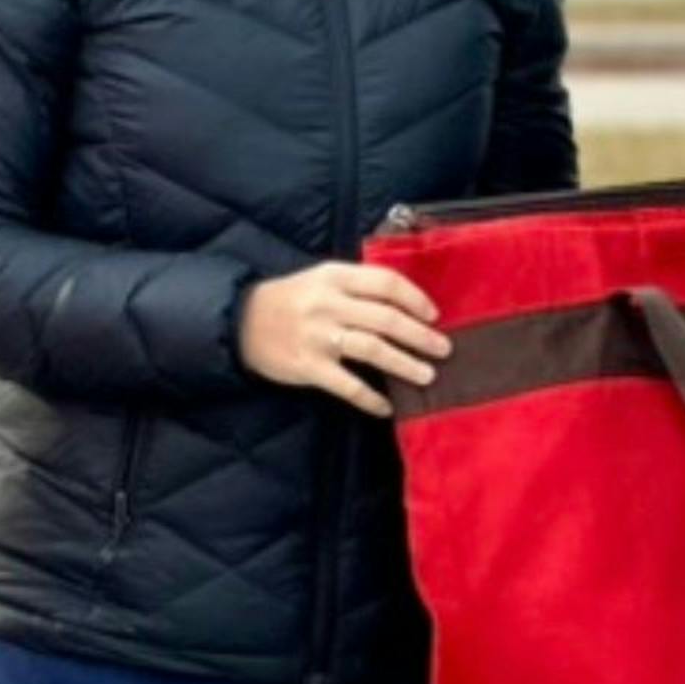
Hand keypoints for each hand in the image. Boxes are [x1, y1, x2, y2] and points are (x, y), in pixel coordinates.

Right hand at [241, 263, 450, 419]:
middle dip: (420, 336)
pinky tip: (386, 406)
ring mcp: (317, 336)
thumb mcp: (321, 279)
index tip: (434, 315)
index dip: (415, 299)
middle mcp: (328, 304)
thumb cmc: (291, 299)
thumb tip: (407, 306)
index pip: (385, 283)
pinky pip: (347, 385)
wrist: (241, 322)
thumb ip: (358, 287)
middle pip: (386, 318)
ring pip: (372, 349)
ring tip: (427, 376)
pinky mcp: (308, 366)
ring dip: (405, 363)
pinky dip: (370, 398)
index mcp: (334, 277)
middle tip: (443, 349)